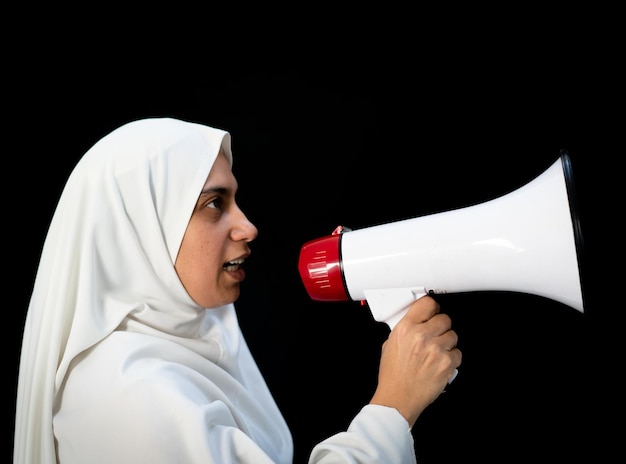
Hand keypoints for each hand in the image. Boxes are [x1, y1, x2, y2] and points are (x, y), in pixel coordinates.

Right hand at [369, 296, 460, 427]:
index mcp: (406, 328)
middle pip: (444, 319)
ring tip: (436, 353)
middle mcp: (421, 336)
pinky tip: (440, 364)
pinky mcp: (447, 363)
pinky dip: (451, 358)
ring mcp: (436, 349)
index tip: (434, 311)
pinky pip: (457, 353)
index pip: (427, 304)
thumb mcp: (390, 345)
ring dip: (447, 343)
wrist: (398, 399)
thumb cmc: (393, 375)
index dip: (432, 307)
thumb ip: (404, 330)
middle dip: (441, 327)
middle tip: (435, 336)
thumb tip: (417, 321)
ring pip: (453, 335)